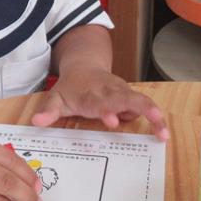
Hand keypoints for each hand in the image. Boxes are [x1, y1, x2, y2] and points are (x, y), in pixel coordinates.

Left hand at [31, 66, 169, 138]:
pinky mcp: (131, 96)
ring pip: (141, 100)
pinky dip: (156, 117)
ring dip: (153, 113)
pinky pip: (145, 105)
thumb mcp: (56, 98)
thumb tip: (37, 122)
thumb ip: (49, 111)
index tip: (111, 122)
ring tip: (163, 132)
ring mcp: (122, 92)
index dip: (107, 110)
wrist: (84, 66)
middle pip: (126, 98)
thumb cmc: (71, 88)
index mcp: (90, 94)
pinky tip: (163, 133)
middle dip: (140, 108)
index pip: (99, 102)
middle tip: (155, 120)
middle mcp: (109, 91)